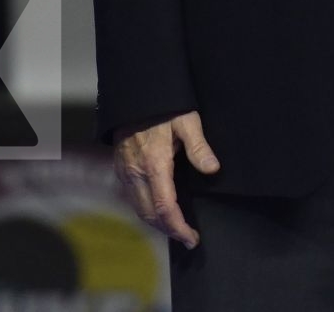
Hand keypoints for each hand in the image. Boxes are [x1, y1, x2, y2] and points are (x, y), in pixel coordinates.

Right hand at [112, 110, 219, 248]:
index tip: (191, 238)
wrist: (134, 96)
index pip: (165, 207)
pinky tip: (158, 210)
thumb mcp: (187, 121)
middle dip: (168, 230)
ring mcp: (125, 172)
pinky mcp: (121, 169)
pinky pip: (132, 198)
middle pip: (149, 214)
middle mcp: (136, 173)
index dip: (178, 227)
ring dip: (156, 222)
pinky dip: (145, 210)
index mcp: (154, 165)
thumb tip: (212, 169)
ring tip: (175, 228)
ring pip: (138, 208)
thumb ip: (198, 147)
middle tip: (187, 238)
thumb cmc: (164, 107)